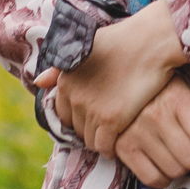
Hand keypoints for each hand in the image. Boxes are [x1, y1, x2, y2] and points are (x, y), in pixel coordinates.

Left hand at [36, 0, 184, 156]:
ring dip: (101, 138)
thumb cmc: (122, 40)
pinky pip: (104, 147)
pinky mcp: (111, 120)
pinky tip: (121, 139)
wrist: (151, 41)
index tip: (95, 112)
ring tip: (116, 130)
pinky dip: (111, 148)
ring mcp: (92, 110)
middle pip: (76, 128)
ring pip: (90, 140)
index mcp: (65, 80)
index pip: (63, 113)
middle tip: (108, 121)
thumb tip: (38, 82)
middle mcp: (73, 97)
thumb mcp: (86, 48)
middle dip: (90, 127)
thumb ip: (61, 68)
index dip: (79, 115)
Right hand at [115, 76, 189, 186]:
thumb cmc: (158, 88)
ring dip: (185, 169)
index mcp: (176, 98)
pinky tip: (166, 164)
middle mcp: (156, 116)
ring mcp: (138, 134)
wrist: (117, 85)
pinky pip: (153, 179)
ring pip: (175, 171)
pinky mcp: (124, 149)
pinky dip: (164, 178)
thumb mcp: (184, 86)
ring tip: (183, 155)